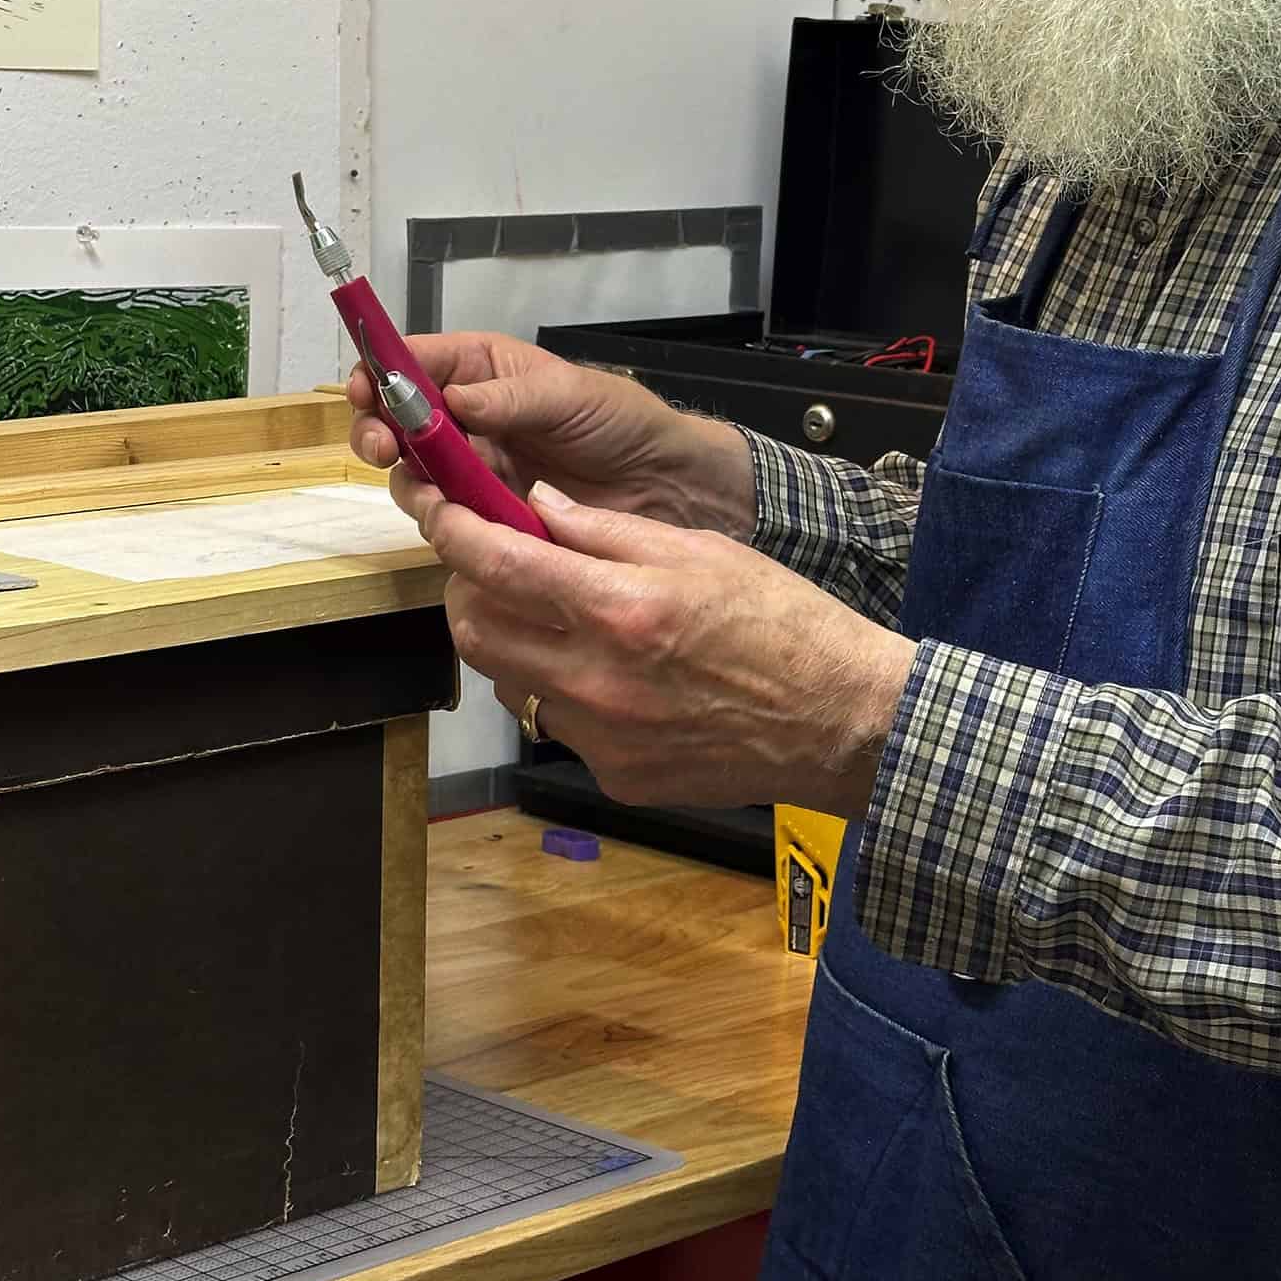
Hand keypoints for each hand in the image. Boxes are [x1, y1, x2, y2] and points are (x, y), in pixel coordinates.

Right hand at [348, 330, 754, 540]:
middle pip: (395, 422)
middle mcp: (466, 416)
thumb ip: (507, 400)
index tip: (364, 392)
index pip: (412, 362)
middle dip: (378, 432)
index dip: (379, 373)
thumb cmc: (622, 423)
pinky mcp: (486, 514)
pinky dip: (440, 519)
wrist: (664, 486)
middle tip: (384, 449)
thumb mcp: (570, 395)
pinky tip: (452, 520)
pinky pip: (446, 517)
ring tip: (428, 490)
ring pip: (413, 473)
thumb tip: (448, 401)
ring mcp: (473, 468)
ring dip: (408, 480)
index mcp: (481, 369)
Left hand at [425, 482, 917, 815]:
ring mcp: (602, 737)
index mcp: (620, 607)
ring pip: (509, 682)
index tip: (438, 509)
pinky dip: (565, 692)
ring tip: (563, 622)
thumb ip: (607, 531)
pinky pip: (559, 726)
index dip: (451, 531)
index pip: (496, 564)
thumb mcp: (701, 551)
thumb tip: (534, 504)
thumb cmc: (786, 625)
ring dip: (514, 643)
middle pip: (474, 631)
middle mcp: (598, 679)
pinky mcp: (615, 776)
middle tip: (494, 566)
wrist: (842, 721)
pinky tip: (613, 677)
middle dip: (468, 590)